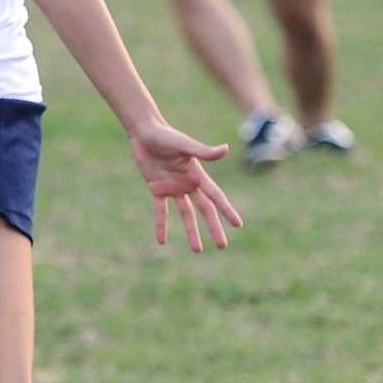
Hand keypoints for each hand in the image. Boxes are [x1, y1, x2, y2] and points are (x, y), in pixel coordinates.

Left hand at [128, 121, 243, 252]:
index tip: (238, 225)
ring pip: (186, 214)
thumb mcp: (185, 145)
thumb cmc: (166, 136)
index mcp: (198, 175)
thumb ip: (204, 151)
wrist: (144, 132)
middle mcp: (188, 184)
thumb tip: (225, 149)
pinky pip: (160, 211)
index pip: (216, 197)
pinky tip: (161, 241)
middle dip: (213, 228)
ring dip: (191, 231)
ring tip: (197, 250)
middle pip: (204, 210)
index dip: (227, 211)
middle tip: (222, 246)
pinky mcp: (157, 189)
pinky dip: (161, 225)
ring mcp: (173, 187)